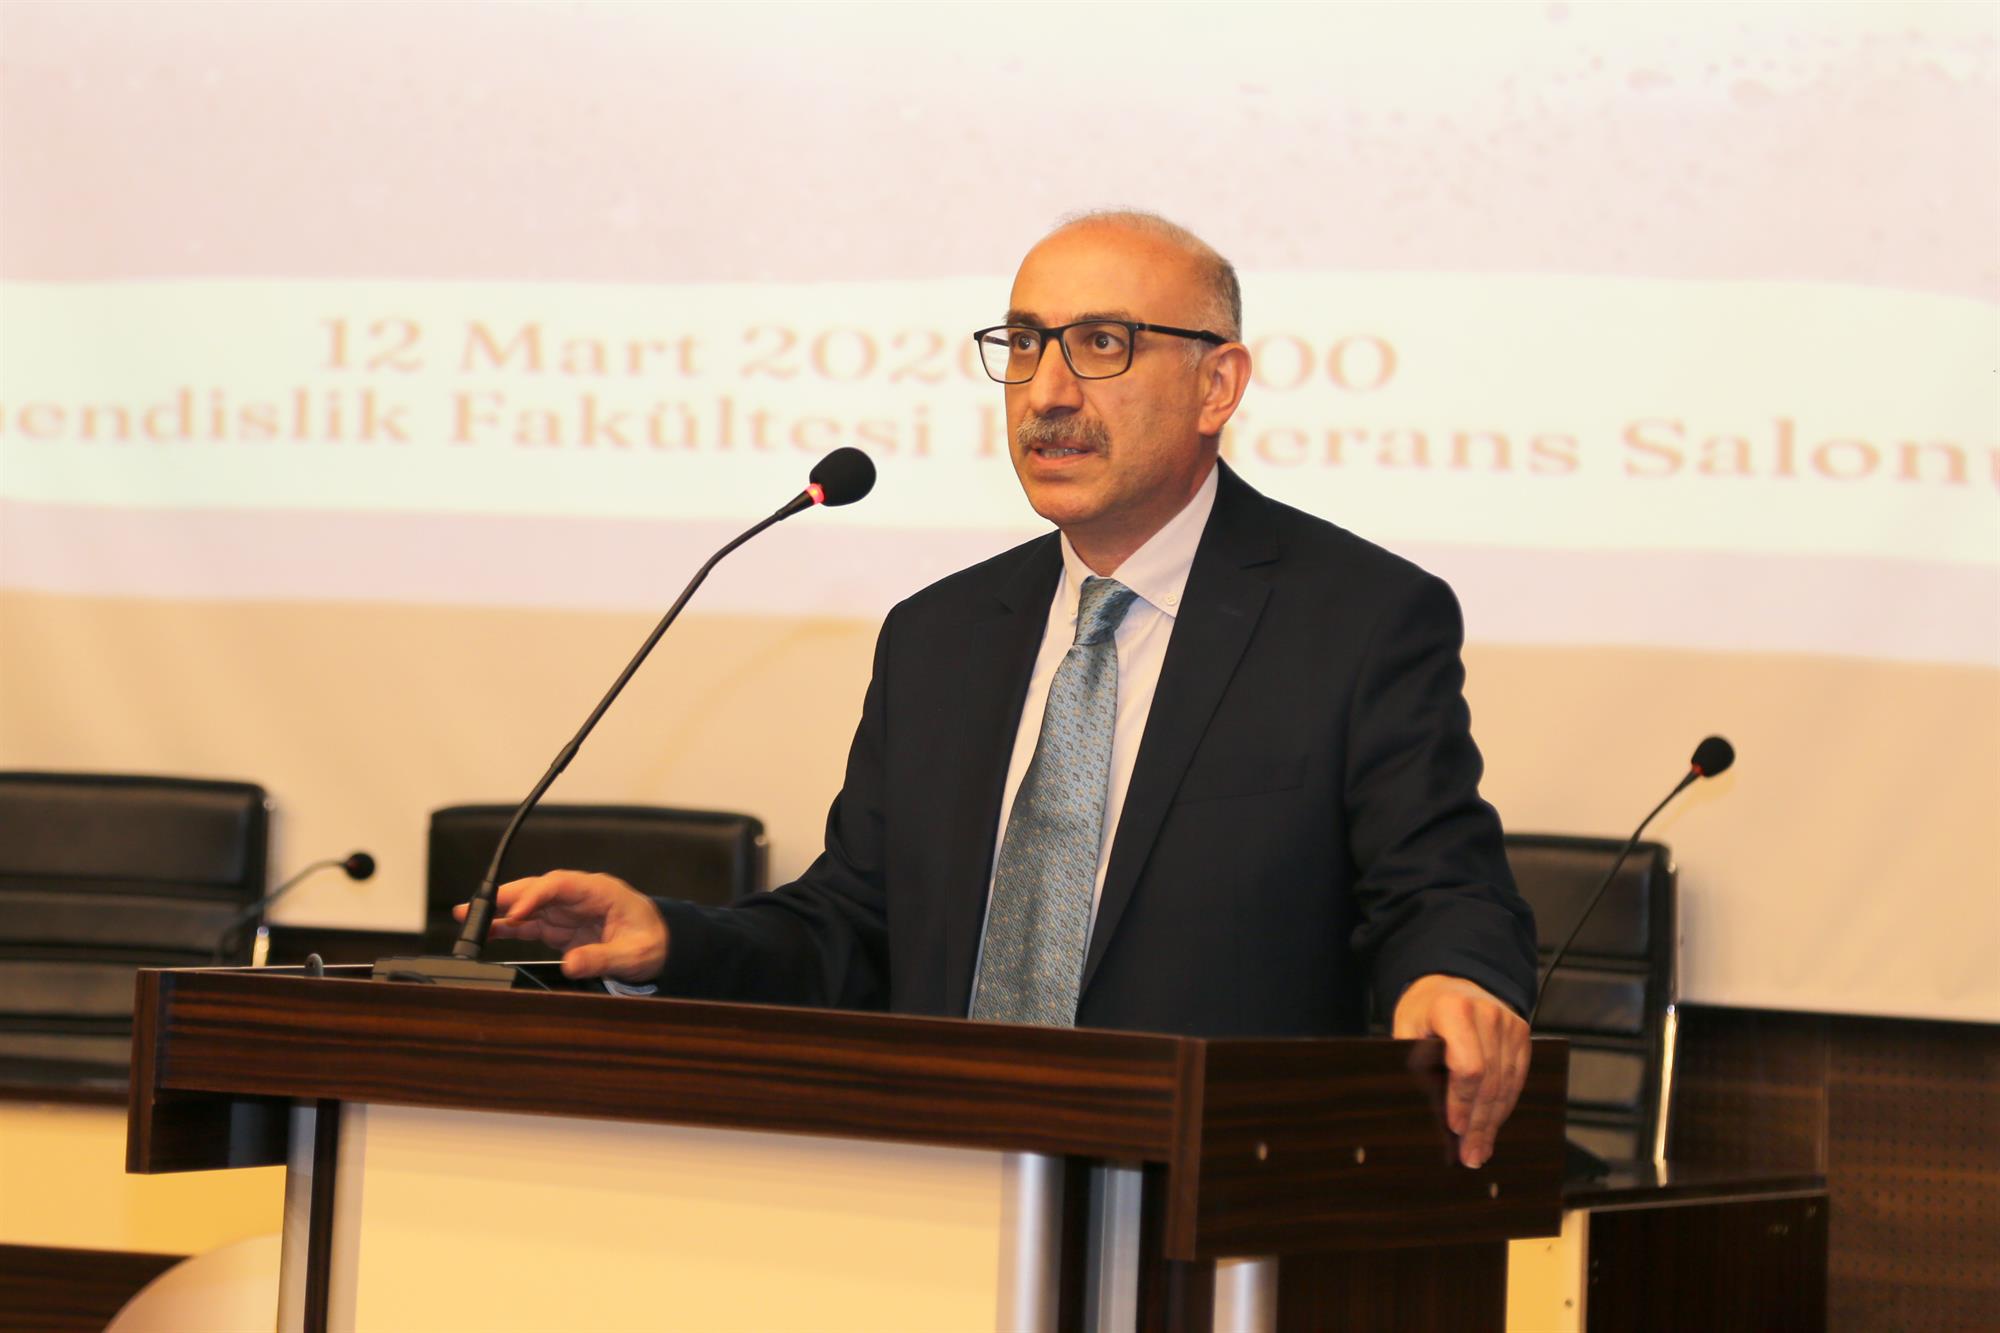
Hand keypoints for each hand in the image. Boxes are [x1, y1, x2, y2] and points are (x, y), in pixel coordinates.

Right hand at [452, 870, 667, 982]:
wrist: (663, 946)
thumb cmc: (654, 941)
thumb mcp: (634, 954)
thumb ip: (602, 958)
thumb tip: (572, 964)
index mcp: (600, 891)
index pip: (560, 884)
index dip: (535, 895)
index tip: (516, 911)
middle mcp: (579, 896)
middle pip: (537, 889)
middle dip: (506, 897)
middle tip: (474, 907)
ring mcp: (569, 911)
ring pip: (529, 906)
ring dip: (501, 913)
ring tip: (469, 919)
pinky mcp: (563, 927)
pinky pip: (531, 924)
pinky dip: (510, 928)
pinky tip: (489, 933)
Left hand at [1392, 973, 1529, 1168]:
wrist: (1452, 981)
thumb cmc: (1424, 1010)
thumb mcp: (1407, 1028)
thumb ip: (1414, 1062)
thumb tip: (1423, 1110)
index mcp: (1454, 1010)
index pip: (1468, 1067)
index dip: (1462, 1102)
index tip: (1454, 1128)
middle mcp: (1487, 1014)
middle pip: (1490, 1082)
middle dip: (1479, 1123)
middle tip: (1470, 1156)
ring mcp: (1509, 1023)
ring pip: (1506, 1084)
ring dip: (1493, 1121)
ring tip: (1480, 1150)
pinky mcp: (1521, 1033)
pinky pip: (1518, 1077)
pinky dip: (1505, 1105)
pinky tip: (1493, 1126)